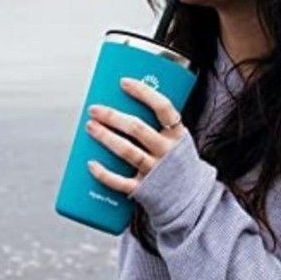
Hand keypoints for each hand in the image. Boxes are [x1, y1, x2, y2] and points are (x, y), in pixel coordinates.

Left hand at [85, 77, 187, 197]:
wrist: (190, 197)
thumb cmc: (176, 161)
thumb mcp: (176, 139)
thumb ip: (157, 124)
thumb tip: (124, 104)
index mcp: (177, 134)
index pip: (162, 107)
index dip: (143, 92)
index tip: (123, 82)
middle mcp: (167, 151)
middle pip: (137, 128)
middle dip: (113, 116)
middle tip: (94, 109)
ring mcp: (155, 170)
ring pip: (126, 151)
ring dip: (105, 137)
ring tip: (90, 127)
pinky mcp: (144, 189)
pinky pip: (120, 182)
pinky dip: (104, 173)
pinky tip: (91, 164)